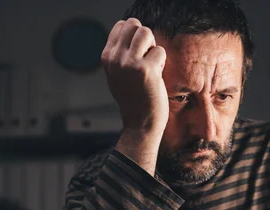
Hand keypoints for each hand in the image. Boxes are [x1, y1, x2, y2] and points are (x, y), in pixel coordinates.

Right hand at [100, 18, 168, 173]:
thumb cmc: (134, 100)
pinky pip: (160, 51)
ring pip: (146, 33)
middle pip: (134, 25)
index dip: (134, 36)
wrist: (140, 124)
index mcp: (107, 57)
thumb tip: (130, 29)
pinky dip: (162, 63)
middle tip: (147, 58)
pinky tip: (156, 77)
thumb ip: (120, 54)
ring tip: (152, 66)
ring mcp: (129, 63)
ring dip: (153, 47)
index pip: (121, 26)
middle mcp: (115, 58)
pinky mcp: (146, 69)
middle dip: (145, 38)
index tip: (137, 54)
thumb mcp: (117, 75)